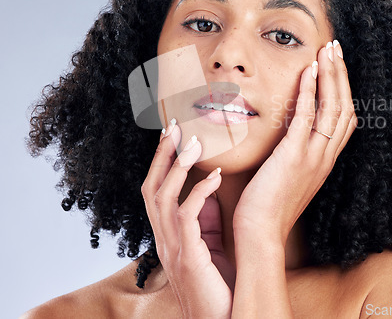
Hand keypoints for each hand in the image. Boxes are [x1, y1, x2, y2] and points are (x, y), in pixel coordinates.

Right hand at [141, 124, 233, 318]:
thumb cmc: (218, 285)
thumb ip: (204, 217)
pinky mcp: (188, 258)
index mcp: (168, 234)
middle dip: (162, 155)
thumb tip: (209, 185)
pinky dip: (199, 192)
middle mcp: (164, 238)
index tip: (172, 135)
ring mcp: (173, 249)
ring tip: (196, 143)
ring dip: (179, 166)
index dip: (161, 161)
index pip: (156, 190)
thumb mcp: (208, 244)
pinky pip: (187, 216)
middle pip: (151, 187)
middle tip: (175, 126)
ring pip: (164, 197)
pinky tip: (216, 176)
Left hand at [233, 41, 357, 246]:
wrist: (260, 232)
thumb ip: (294, 151)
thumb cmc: (268, 204)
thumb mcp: (288, 174)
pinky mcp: (294, 157)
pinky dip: (311, 92)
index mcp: (324, 160)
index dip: (343, 88)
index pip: (345, 117)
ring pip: (334, 108)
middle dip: (342, 74)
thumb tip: (289, 129)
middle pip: (345, 106)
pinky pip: (308, 118)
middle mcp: (325, 156)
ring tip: (327, 50)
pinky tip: (307, 71)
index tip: (335, 64)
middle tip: (336, 47)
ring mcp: (313, 157)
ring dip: (331, 75)